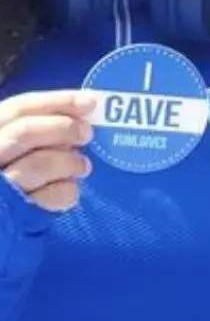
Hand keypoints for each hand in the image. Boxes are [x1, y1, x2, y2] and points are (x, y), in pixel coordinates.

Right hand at [0, 90, 95, 212]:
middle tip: (87, 133)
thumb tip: (85, 107)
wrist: (4, 218)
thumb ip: (40, 125)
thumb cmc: (14, 170)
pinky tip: (69, 188)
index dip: (57, 102)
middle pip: (25, 132)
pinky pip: (51, 196)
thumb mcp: (17, 144)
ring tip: (82, 166)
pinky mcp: (15, 215)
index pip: (18, 108)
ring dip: (72, 162)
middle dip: (64, 128)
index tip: (90, 102)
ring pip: (39, 164)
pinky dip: (68, 190)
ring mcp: (0, 187)